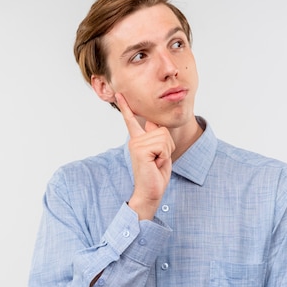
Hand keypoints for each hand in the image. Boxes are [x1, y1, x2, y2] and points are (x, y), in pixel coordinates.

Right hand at [116, 93, 174, 219]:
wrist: (150, 192)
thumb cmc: (156, 175)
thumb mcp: (160, 152)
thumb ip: (157, 137)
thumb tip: (152, 124)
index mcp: (138, 140)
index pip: (131, 120)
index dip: (126, 106)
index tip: (119, 94)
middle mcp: (135, 140)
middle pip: (163, 130)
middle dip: (167, 146)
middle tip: (158, 160)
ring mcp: (136, 144)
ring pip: (164, 137)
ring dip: (166, 152)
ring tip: (156, 163)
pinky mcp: (140, 150)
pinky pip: (162, 145)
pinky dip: (163, 156)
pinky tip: (155, 164)